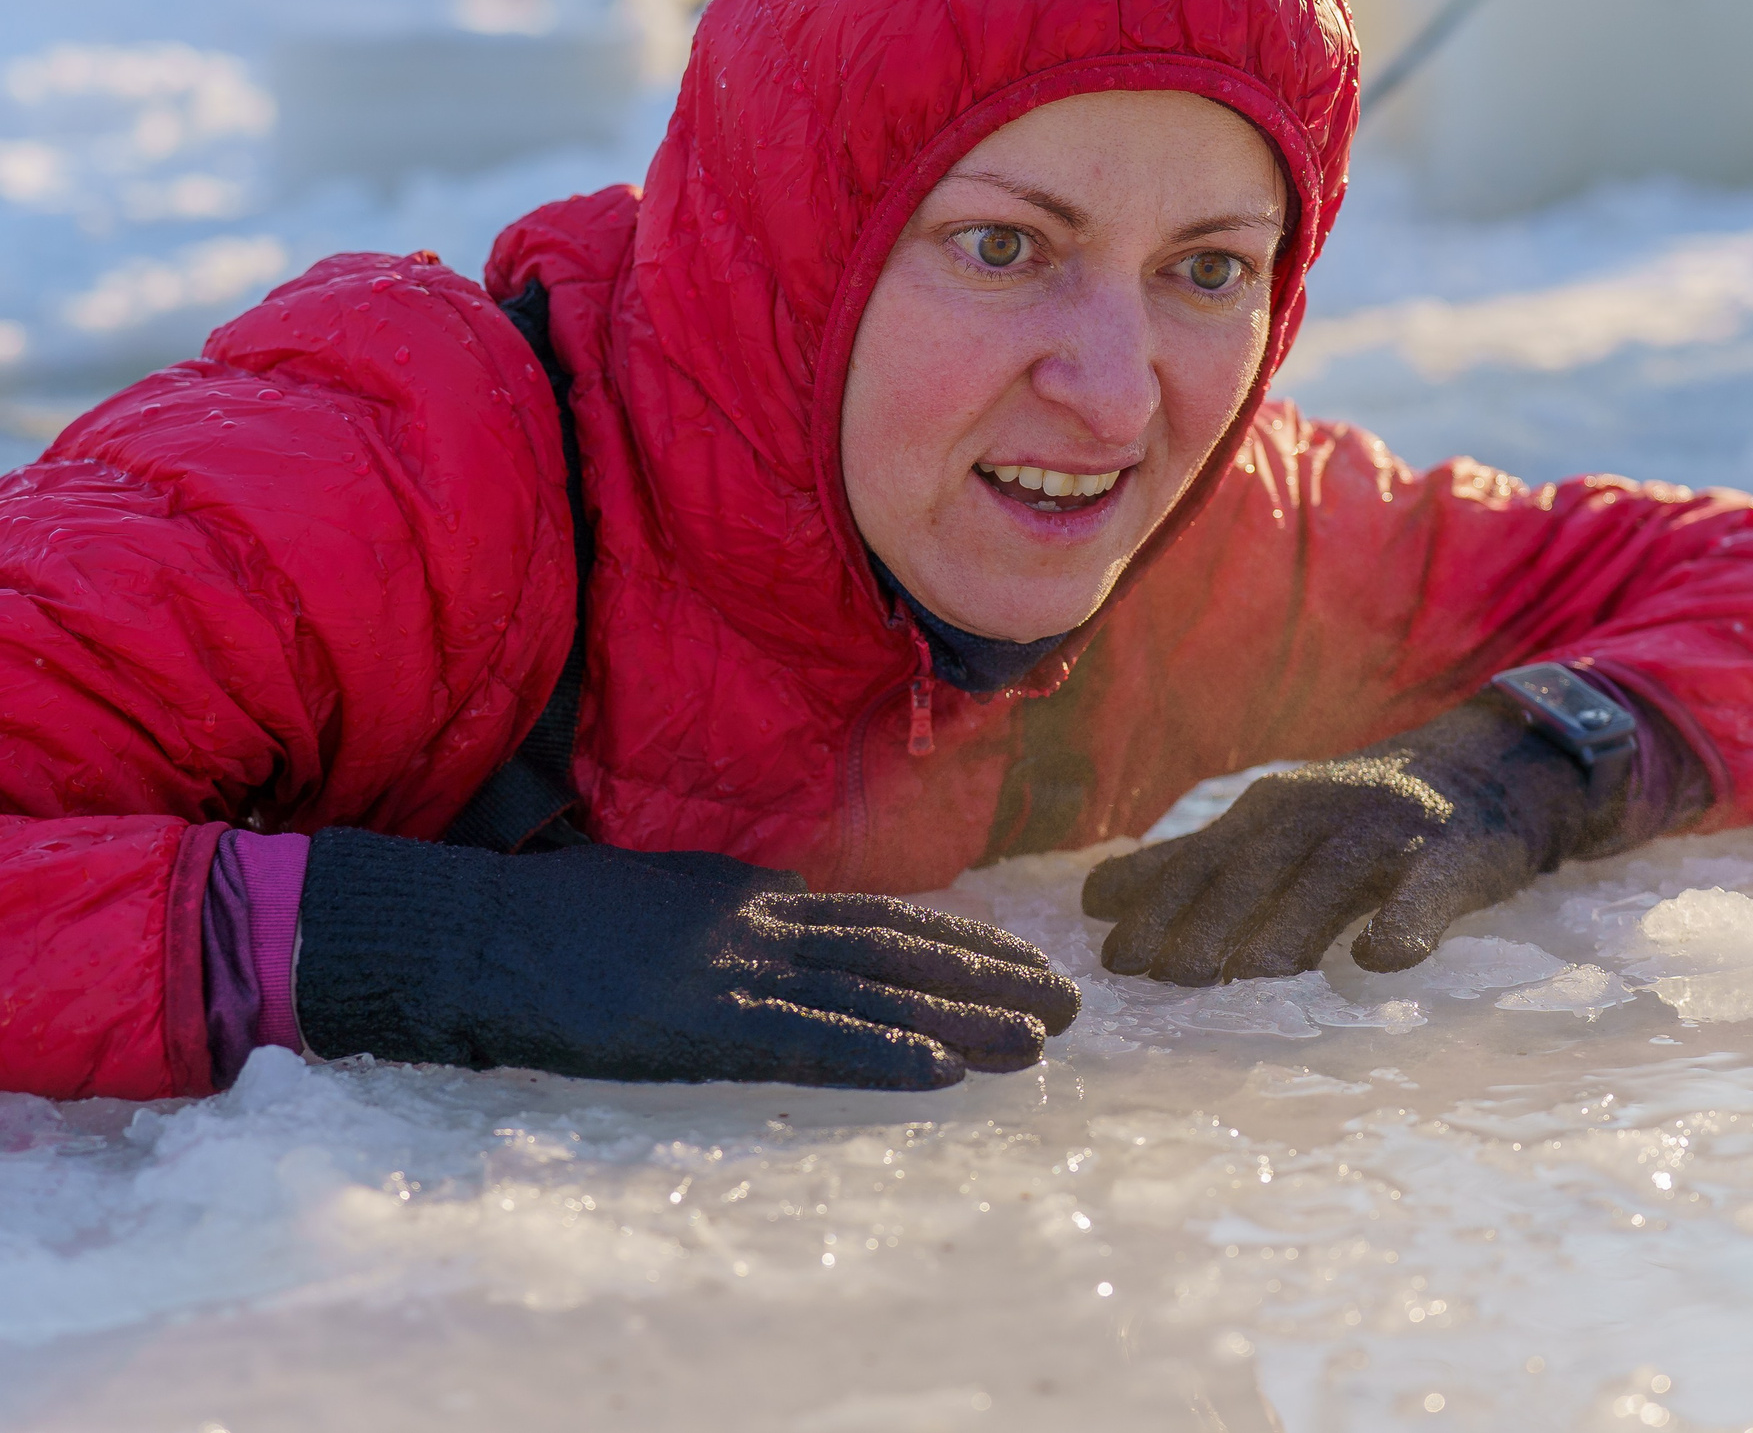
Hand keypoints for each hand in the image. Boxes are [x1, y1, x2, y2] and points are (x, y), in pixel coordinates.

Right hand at [297, 832, 1079, 1088]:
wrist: (464, 932)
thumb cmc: (542, 926)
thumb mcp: (654, 903)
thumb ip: (724, 917)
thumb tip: (778, 916)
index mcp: (748, 897)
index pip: (877, 921)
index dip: (957, 943)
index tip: (1020, 964)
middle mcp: (759, 922)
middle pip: (902, 947)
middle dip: (992, 974)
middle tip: (1072, 1001)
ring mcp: (734, 970)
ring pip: (878, 991)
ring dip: (965, 1017)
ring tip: (1041, 1040)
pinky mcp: (701, 1022)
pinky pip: (811, 1043)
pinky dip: (883, 1054)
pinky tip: (944, 1071)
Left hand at [1082, 700, 1601, 984]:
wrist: (1490, 774)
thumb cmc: (1361, 819)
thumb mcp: (1274, 830)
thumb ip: (1192, 865)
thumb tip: (1094, 898)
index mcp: (1272, 810)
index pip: (1203, 860)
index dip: (1159, 907)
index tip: (1117, 960)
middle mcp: (1323, 812)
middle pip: (1258, 867)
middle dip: (1210, 920)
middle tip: (1170, 977)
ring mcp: (1392, 831)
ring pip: (1334, 877)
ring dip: (1292, 924)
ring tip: (1253, 973)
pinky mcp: (1458, 856)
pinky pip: (1430, 891)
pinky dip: (1407, 923)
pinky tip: (1382, 959)